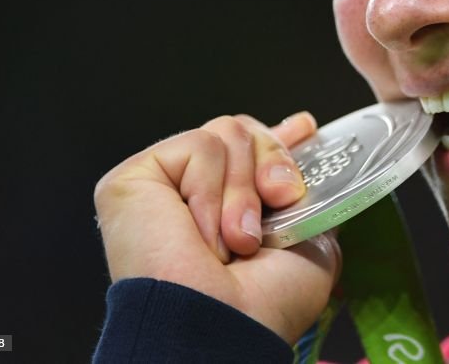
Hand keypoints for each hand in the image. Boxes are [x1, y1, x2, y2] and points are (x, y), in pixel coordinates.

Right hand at [94, 112, 340, 342]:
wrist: (225, 322)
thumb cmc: (265, 303)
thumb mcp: (313, 247)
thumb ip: (312, 205)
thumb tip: (314, 178)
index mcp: (233, 210)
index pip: (250, 154)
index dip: (278, 137)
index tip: (305, 126)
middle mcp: (196, 194)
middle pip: (243, 130)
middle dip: (274, 161)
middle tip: (280, 200)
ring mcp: (163, 185)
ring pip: (225, 132)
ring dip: (242, 191)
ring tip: (235, 240)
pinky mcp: (134, 178)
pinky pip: (199, 147)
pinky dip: (211, 192)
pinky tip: (201, 234)